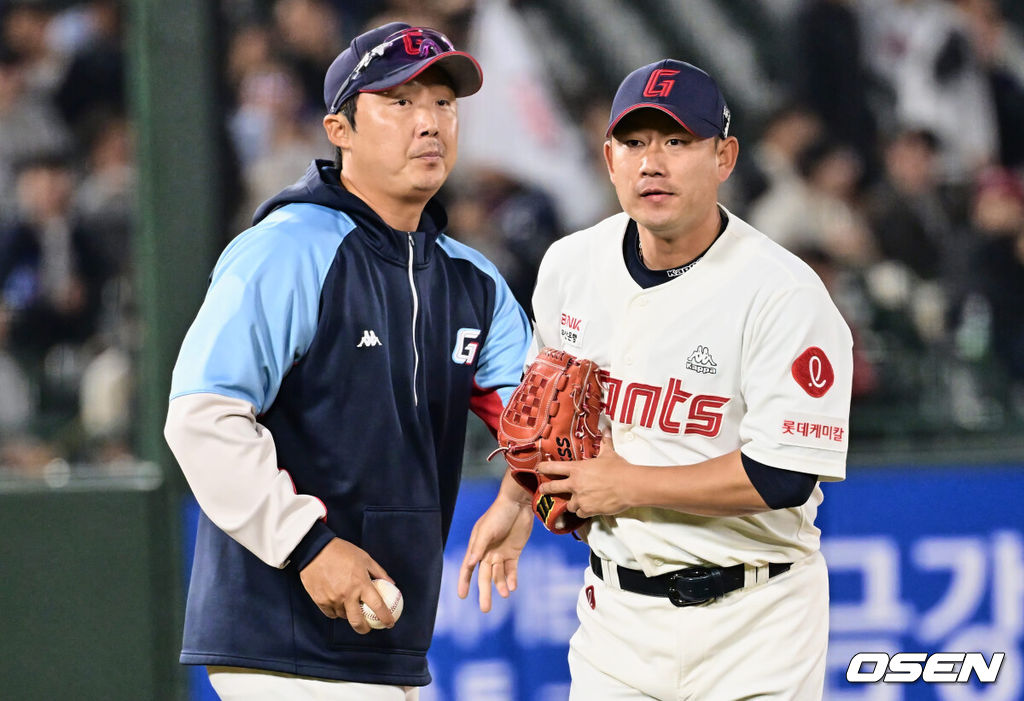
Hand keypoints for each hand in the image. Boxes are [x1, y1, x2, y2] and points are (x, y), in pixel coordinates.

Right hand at [299, 538, 393, 633]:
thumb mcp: (365, 558)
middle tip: (368, 627)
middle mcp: (347, 595)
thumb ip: (379, 572)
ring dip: (349, 615)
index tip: (390, 623)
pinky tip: (339, 606)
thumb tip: (391, 583)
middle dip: (365, 629)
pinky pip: (331, 613)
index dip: (386, 618)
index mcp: (361, 584)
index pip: (378, 606)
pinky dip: (336, 612)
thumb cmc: (342, 551)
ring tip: (351, 608)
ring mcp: (333, 599)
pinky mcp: (320, 601)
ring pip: (344, 616)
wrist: (315, 550)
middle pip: (358, 622)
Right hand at [458, 494, 533, 611]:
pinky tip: (513, 587)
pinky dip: (512, 579)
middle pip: (484, 577)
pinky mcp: (514, 553)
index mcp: (476, 547)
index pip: (468, 568)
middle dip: (484, 593)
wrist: (518, 503)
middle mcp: (487, 553)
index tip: (462, 596)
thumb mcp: (486, 529)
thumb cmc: (498, 514)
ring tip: (505, 594)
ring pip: (498, 575)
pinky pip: (511, 570)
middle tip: (485, 610)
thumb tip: (471, 563)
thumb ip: (479, 547)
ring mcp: (501, 553)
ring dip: (501, 585)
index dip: (464, 582)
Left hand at [537, 431, 632, 517]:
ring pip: (568, 504)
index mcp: (577, 469)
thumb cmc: (619, 469)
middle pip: (553, 488)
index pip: (553, 467)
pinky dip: (582, 511)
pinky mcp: (588, 510)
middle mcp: (575, 484)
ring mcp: (580, 499)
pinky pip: (579, 513)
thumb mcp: (609, 454)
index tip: (539, 468)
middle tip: (542, 489)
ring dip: (570, 503)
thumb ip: (604, 443)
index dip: (543, 468)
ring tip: (575, 502)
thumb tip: (605, 431)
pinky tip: (587, 509)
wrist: (629, 486)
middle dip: (546, 489)